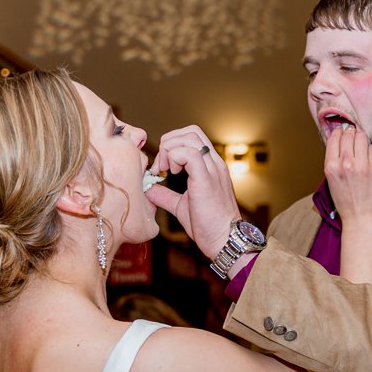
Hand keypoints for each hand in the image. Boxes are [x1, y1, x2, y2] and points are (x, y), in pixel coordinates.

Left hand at [145, 128, 243, 255]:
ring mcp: (212, 169)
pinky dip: (174, 158)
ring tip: (165, 170)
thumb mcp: (181, 205)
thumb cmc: (207, 225)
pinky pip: (189, 153)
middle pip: (191, 131)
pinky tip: (172, 174)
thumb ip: (165, 194)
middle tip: (161, 167)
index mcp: (210, 166)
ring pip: (190, 137)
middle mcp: (214, 163)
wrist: (223, 239)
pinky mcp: (206, 178)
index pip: (193, 136)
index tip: (162, 167)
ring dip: (170, 149)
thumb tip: (148, 188)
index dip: (172, 144)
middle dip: (169, 143)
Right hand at [321, 119, 371, 229]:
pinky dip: (371, 151)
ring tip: (362, 145)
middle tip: (354, 136)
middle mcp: (345, 163)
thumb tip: (341, 140)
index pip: (335, 138)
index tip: (342, 131)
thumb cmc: (345, 200)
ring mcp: (362, 165)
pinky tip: (369, 158)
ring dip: (362, 139)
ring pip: (362, 138)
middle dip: (351, 133)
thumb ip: (334, 160)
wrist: (360, 217)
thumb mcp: (331, 179)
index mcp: (331, 166)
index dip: (339, 132)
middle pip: (349, 135)